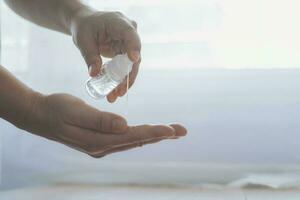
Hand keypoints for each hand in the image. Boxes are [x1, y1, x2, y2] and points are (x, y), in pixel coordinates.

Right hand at [24, 93, 185, 157]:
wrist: (39, 116)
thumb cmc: (56, 109)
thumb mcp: (76, 111)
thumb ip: (100, 120)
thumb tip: (125, 126)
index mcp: (98, 140)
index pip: (132, 136)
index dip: (153, 133)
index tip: (172, 130)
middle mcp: (102, 147)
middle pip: (137, 141)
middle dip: (160, 135)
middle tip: (182, 130)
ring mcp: (100, 146)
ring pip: (133, 141)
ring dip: (153, 135)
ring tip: (172, 131)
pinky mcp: (99, 141)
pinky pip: (124, 139)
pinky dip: (140, 135)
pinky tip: (149, 132)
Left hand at [70, 8, 140, 102]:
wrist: (86, 23)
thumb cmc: (84, 27)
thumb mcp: (83, 41)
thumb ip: (90, 56)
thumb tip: (94, 74)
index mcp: (118, 22)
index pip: (130, 35)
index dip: (133, 47)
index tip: (134, 60)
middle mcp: (128, 32)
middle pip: (133, 56)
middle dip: (127, 76)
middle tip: (120, 92)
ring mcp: (129, 43)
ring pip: (131, 65)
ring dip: (124, 81)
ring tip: (115, 96)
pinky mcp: (126, 52)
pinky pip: (126, 67)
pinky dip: (120, 79)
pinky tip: (114, 92)